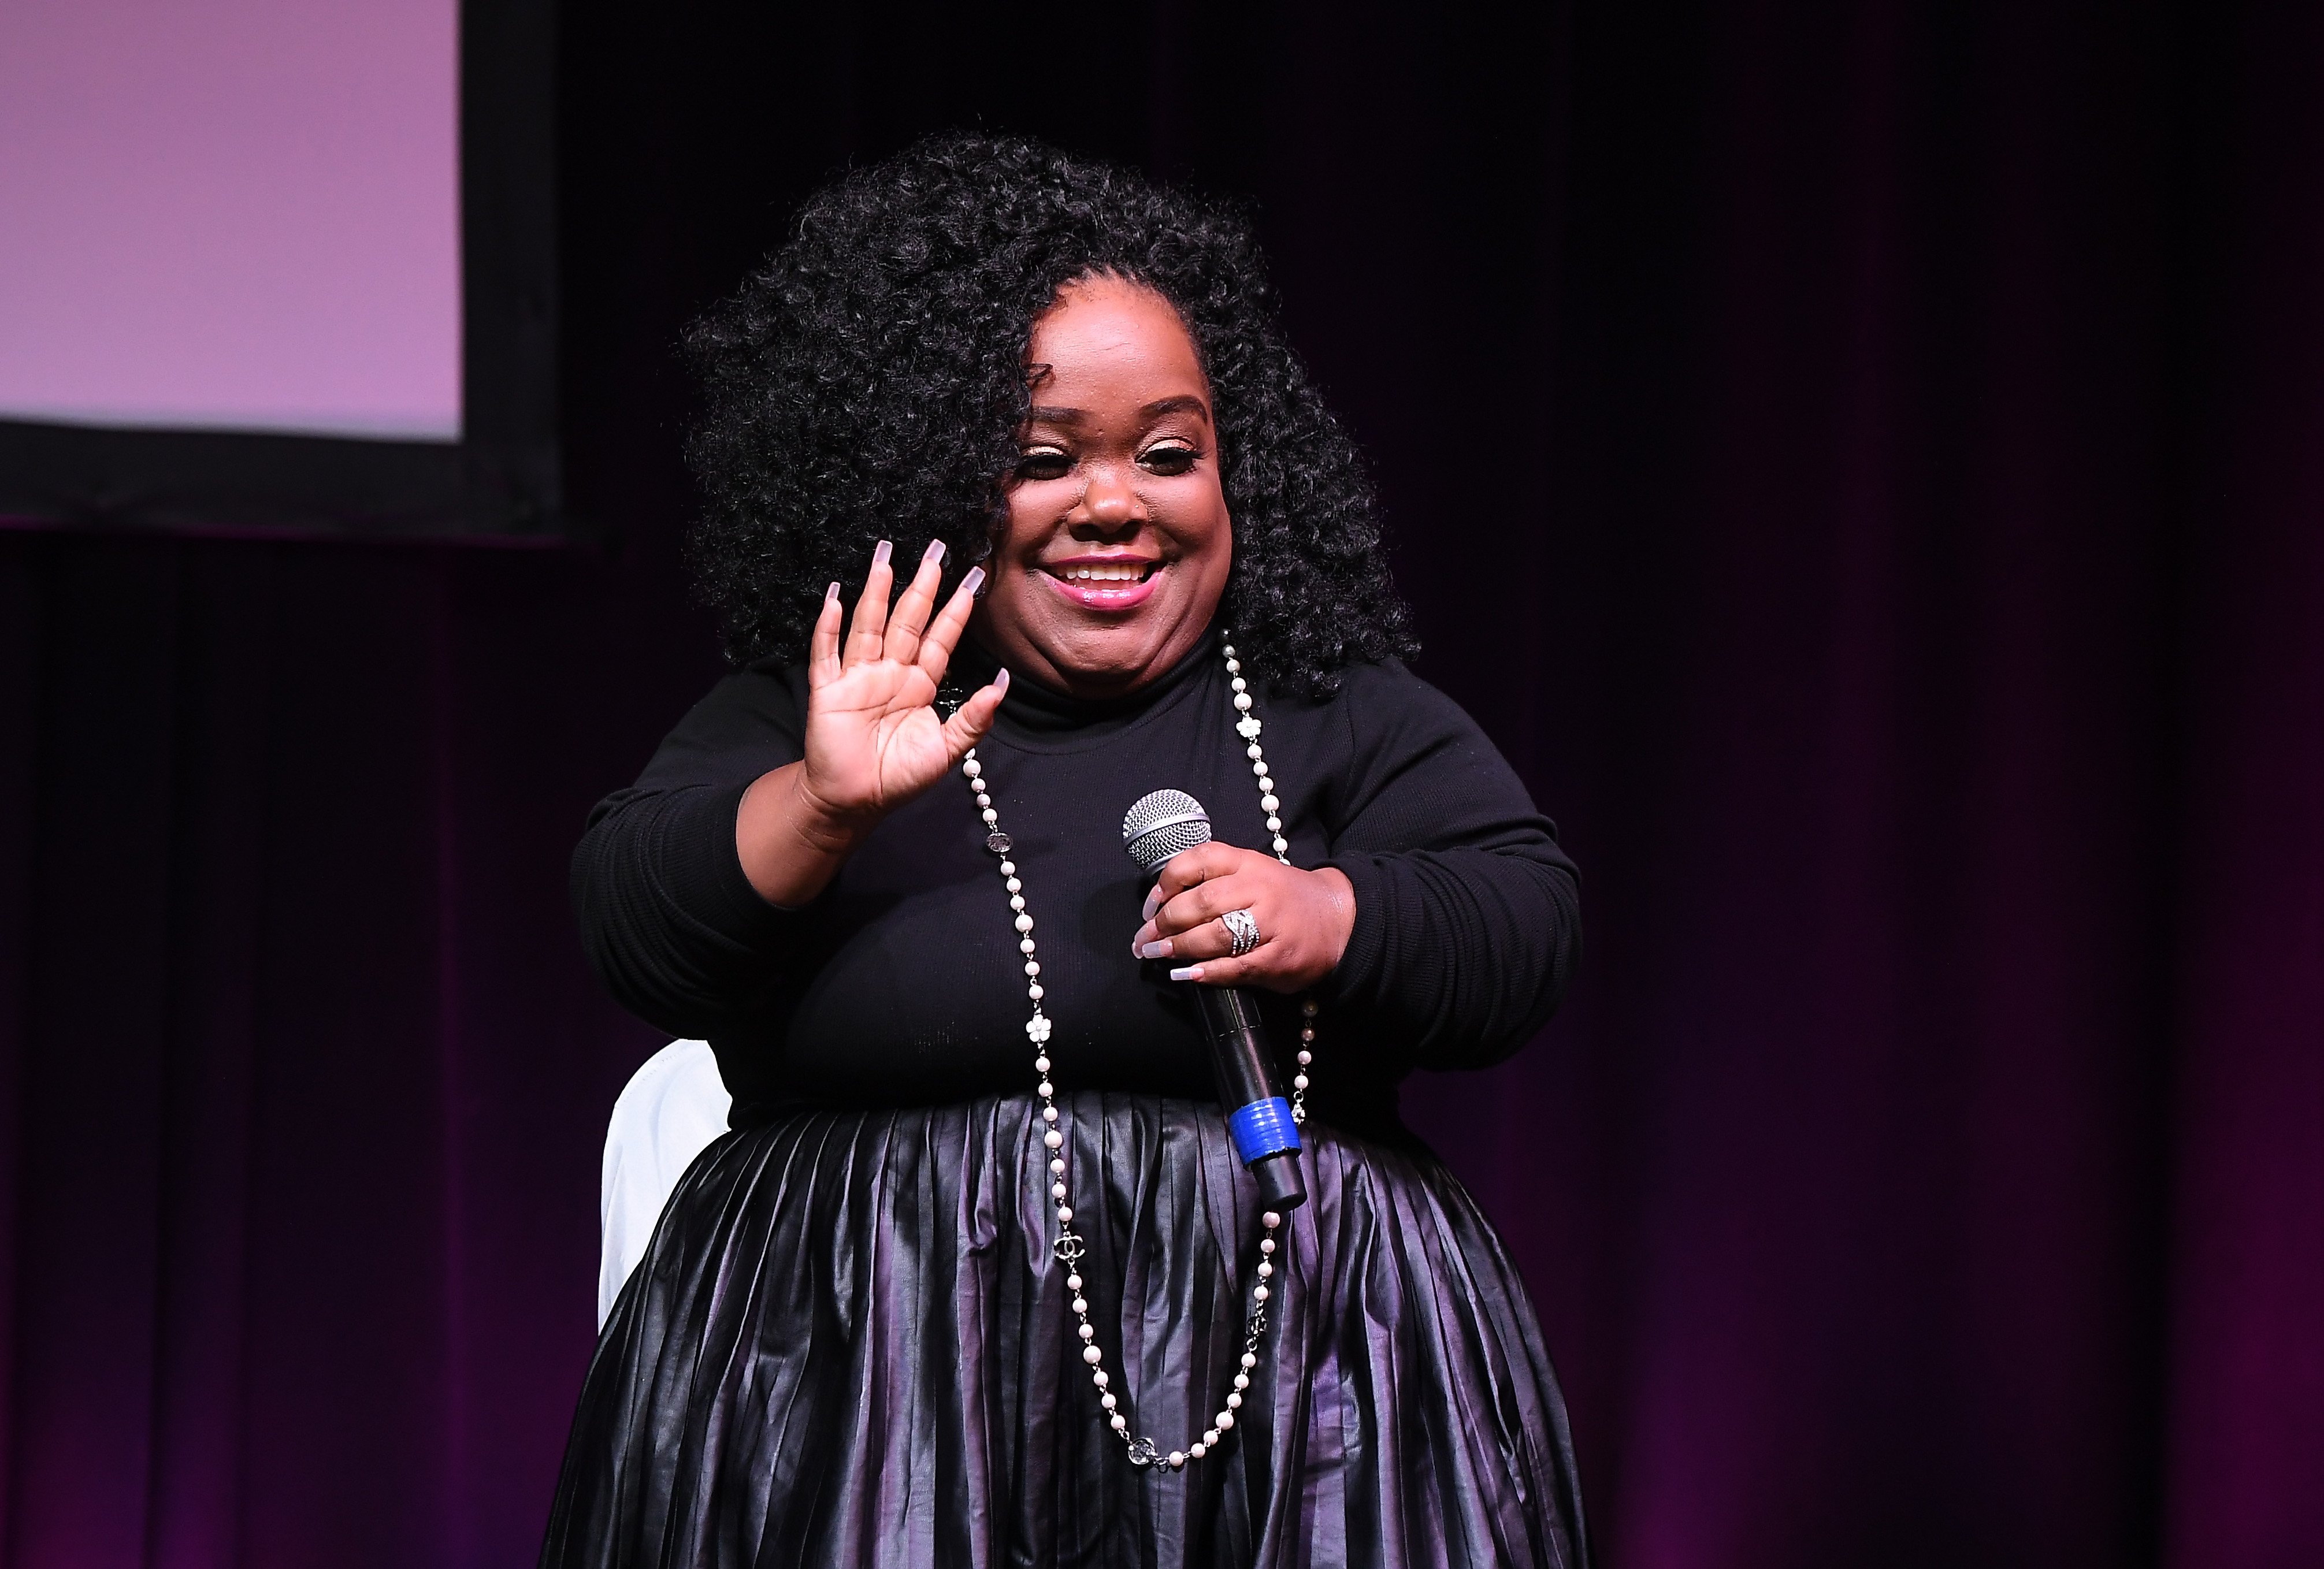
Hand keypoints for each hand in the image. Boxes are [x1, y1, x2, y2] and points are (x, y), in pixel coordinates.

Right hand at [736, 539, 1002, 904]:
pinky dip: (828, 627)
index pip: (941, 638)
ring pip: (869, 626)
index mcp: (920, 684)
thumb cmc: (899, 777)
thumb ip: (974, 718)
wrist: (855, 803)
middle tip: (937, 549)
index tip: (974, 578)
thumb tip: (1002, 683)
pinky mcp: (828, 690)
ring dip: (877, 593)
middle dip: (922, 586)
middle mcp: (890, 672)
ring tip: (886, 558)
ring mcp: (857, 677)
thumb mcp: (947, 751)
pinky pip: (827, 653)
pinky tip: (834, 598)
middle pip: (908, 621)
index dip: (957, 610)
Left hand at [1129, 843, 1355, 992]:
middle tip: (1144, 939)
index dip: (1166, 883)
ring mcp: (1270, 924)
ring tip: (1157, 954)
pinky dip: (1206, 972)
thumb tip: (1159, 907)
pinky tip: (1187, 974)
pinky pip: (1235, 966)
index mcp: (1247, 862)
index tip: (1149, 905)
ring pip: (1214, 935)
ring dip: (1178, 947)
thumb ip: (1213, 880)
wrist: (1340, 918)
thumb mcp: (1252, 872)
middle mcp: (1259, 888)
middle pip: (1200, 901)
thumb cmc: (1283, 897)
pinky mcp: (1278, 958)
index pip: (1197, 861)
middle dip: (1164, 922)